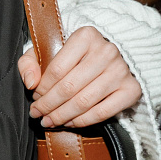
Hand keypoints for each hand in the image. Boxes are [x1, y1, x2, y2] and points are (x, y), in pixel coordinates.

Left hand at [18, 26, 140, 128]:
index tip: (35, 97)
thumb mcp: (47, 50)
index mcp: (86, 37)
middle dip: (49, 105)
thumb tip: (30, 82)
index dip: (42, 88)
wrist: (107, 58)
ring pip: (84, 102)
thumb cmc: (73, 56)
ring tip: (50, 121)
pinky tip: (70, 122)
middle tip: (38, 114)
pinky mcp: (130, 89)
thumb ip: (30, 62)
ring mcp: (120, 71)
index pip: (57, 69)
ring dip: (62, 116)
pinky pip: (103, 112)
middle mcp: (106, 51)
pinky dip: (83, 121)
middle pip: (69, 87)